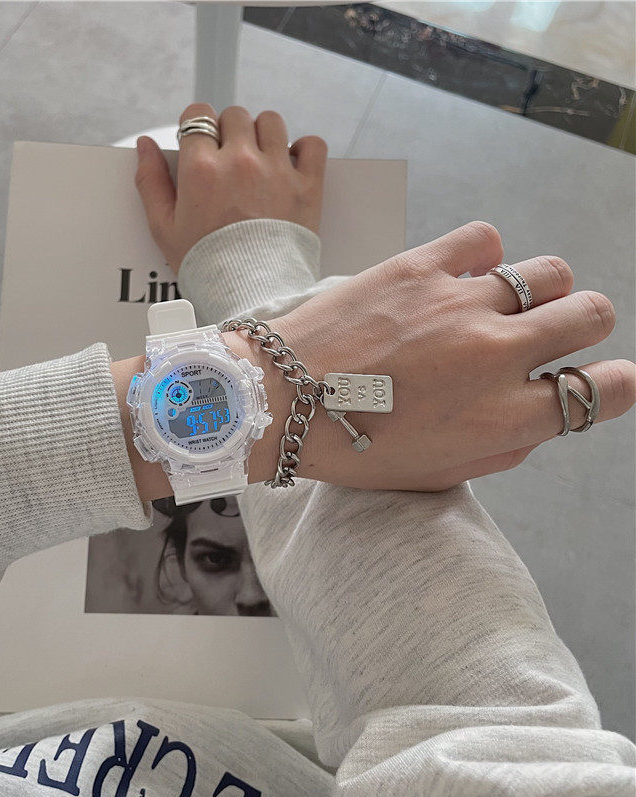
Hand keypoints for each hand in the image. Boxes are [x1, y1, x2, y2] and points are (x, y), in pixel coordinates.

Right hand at [134, 103, 326, 272]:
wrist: (251, 296)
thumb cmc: (205, 266)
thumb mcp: (164, 229)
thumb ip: (150, 182)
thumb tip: (144, 143)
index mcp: (201, 169)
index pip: (198, 115)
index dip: (197, 127)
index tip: (201, 145)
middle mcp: (240, 161)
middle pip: (234, 116)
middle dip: (229, 132)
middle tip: (228, 161)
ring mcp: (277, 171)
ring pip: (271, 122)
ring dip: (263, 134)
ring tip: (259, 160)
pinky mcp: (307, 186)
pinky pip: (312, 144)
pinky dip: (304, 149)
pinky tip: (292, 164)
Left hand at [229, 222, 634, 490]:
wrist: (278, 403)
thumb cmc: (352, 449)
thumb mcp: (436, 474)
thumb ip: (502, 446)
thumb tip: (540, 410)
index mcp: (503, 420)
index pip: (604, 392)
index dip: (612, 384)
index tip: (599, 379)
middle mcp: (494, 358)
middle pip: (591, 316)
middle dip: (583, 326)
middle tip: (548, 334)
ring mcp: (459, 306)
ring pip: (550, 272)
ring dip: (539, 289)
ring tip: (500, 304)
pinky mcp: (418, 268)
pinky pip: (486, 239)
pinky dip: (483, 256)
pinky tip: (460, 276)